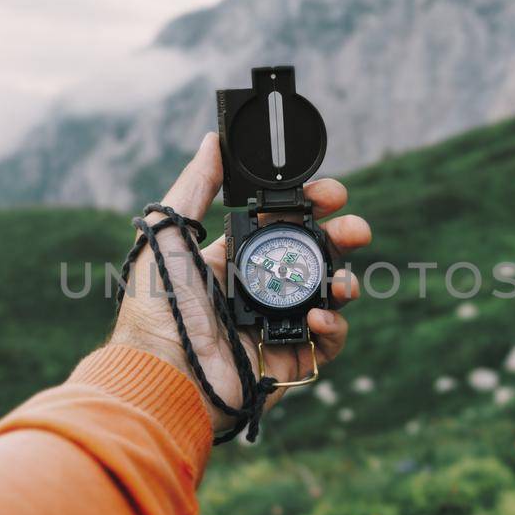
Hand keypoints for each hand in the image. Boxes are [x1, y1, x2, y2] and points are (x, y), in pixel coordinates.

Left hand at [109, 132, 370, 436]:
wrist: (164, 373)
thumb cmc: (157, 306)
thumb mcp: (167, 234)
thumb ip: (195, 185)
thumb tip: (214, 141)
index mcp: (231, 258)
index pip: (282, 224)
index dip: (310, 206)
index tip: (330, 194)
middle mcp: (257, 289)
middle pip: (314, 256)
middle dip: (341, 238)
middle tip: (357, 229)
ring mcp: (276, 325)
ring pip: (328, 296)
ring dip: (344, 281)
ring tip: (342, 281)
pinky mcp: (290, 359)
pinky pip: (327, 340)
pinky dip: (333, 326)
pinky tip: (318, 317)